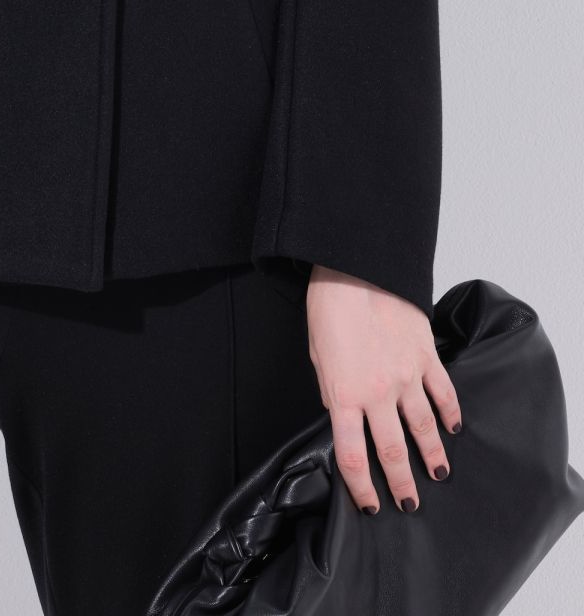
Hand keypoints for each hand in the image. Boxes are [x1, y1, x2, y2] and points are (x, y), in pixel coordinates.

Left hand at [306, 265, 462, 513]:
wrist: (354, 267)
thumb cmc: (328, 307)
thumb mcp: (318, 356)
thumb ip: (334, 390)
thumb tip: (346, 415)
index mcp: (344, 394)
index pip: (352, 456)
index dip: (362, 488)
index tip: (371, 505)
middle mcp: (377, 392)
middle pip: (392, 451)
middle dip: (402, 483)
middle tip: (410, 505)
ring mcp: (406, 375)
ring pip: (424, 428)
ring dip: (433, 456)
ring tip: (439, 474)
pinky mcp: (426, 356)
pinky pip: (443, 393)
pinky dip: (451, 413)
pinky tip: (455, 428)